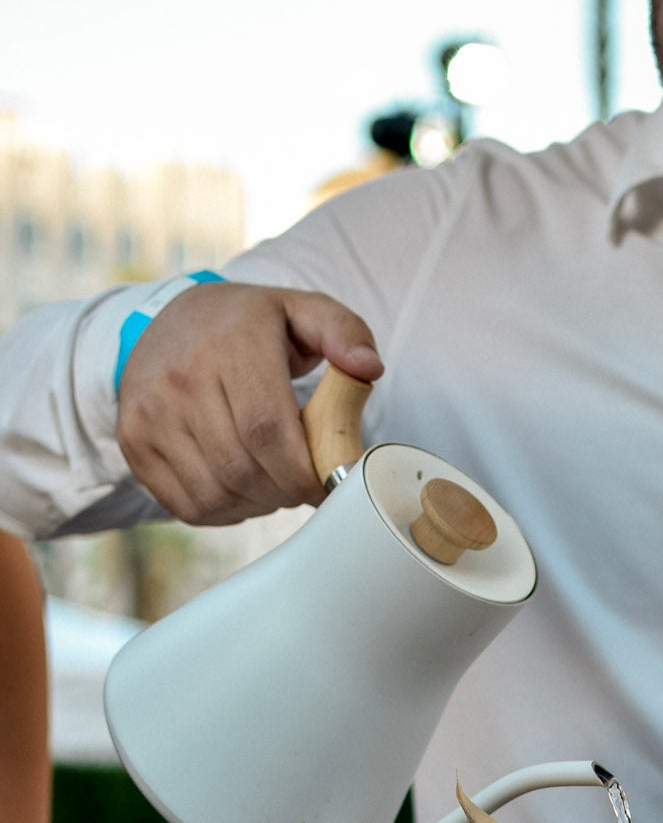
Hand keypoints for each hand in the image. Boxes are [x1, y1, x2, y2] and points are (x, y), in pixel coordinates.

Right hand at [115, 282, 383, 524]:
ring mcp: (148, 413)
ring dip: (257, 504)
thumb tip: (369, 367)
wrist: (170, 320)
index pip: (268, 432)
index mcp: (228, 345)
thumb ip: (344, 332)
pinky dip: (225, 510)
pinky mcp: (134, 443)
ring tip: (271, 480)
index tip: (325, 482)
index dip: (303, 473)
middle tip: (301, 483)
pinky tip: (240, 485)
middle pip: (243, 470)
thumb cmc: (248, 327)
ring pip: (217, 494)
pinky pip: (189, 505)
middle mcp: (178, 378)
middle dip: (284, 492)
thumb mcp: (300, 312)